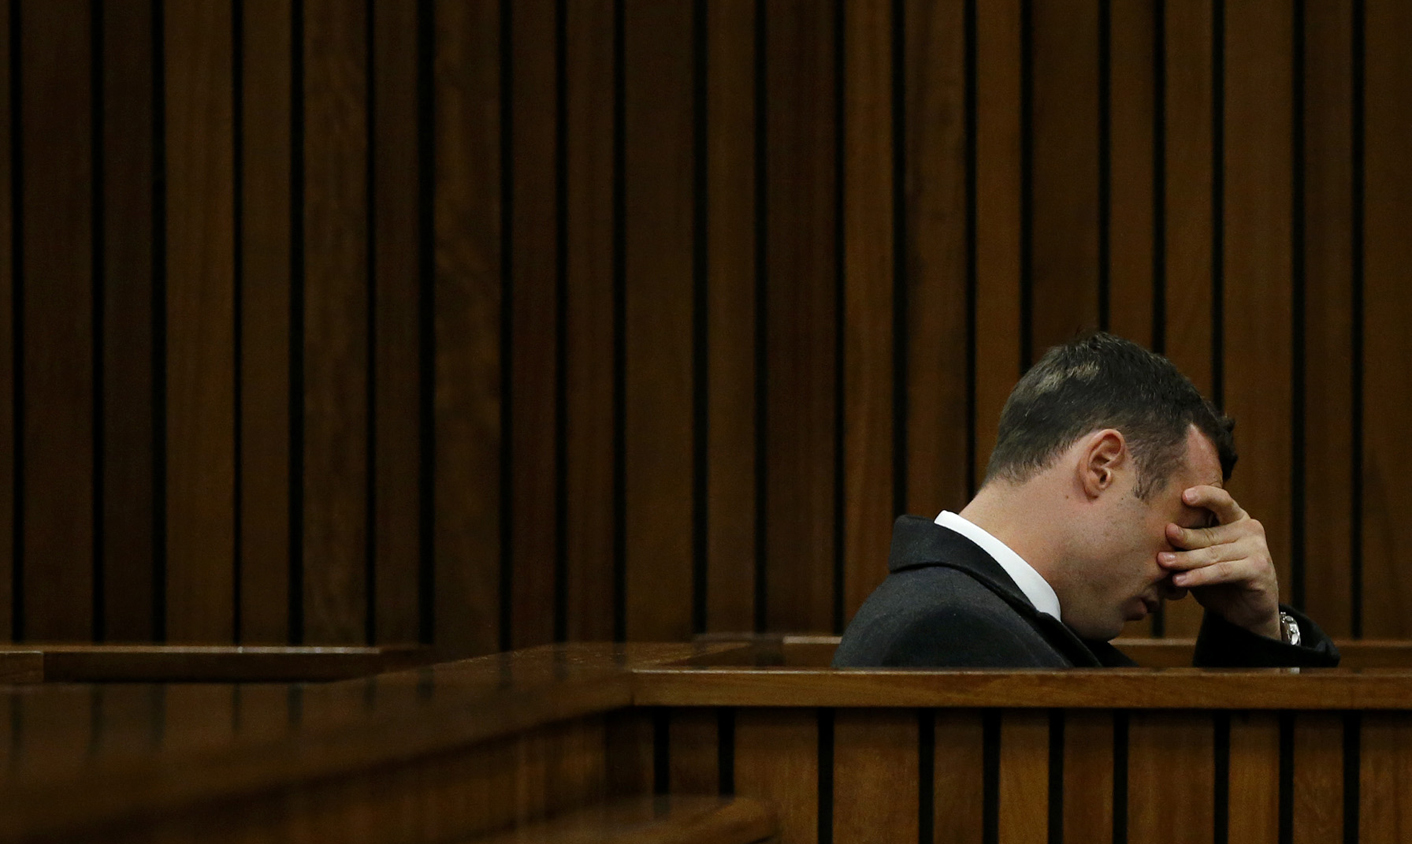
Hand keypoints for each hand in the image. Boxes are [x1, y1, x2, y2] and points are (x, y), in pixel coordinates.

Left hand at [1157, 486, 1281, 639]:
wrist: (1246, 611)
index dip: (1205, 495)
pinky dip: (1199, 576)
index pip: (1221, 501)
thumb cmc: (1218, 578)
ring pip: (1212, 553)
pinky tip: (1179, 580)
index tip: (1184, 495)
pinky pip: (1222, 571)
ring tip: (1163, 562)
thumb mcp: (1201, 557)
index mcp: (1235, 517)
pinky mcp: (1258, 569)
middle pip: (1208, 533)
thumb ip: (1187, 544)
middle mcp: (1249, 528)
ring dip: (1185, 559)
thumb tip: (1155, 534)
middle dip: (1182, 537)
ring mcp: (1256, 548)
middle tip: (1162, 536)